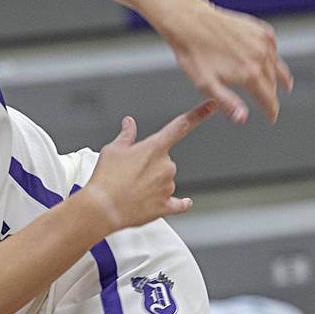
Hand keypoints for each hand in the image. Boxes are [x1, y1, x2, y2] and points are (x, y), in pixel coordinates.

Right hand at [84, 100, 214, 230]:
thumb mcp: (112, 150)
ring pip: (166, 180)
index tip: (212, 105)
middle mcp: (166, 166)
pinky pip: (179, 203)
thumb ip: (126, 135)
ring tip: (132, 188)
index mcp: (155, 147)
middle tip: (130, 172)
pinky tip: (184, 202)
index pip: (180, 125)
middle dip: (151, 164)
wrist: (102, 208)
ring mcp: (167, 187)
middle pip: (165, 160)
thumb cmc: (106, 178)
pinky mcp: (165, 206)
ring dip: (154, 183)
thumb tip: (129, 123)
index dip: (198, 114)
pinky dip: (180, 203)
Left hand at [164, 0, 291, 124]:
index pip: (268, 98)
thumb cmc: (194, 54)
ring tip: (284, 85)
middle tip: (270, 105)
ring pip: (276, 65)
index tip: (272, 118)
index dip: (271, 110)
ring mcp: (262, 41)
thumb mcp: (206, 85)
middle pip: (273, 83)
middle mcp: (260, 57)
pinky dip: (274, 56)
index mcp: (250, 74)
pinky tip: (273, 60)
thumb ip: (227, 103)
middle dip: (272, 95)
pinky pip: (273, 46)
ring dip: (277, 77)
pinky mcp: (259, 29)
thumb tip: (243, 118)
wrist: (190, 22)